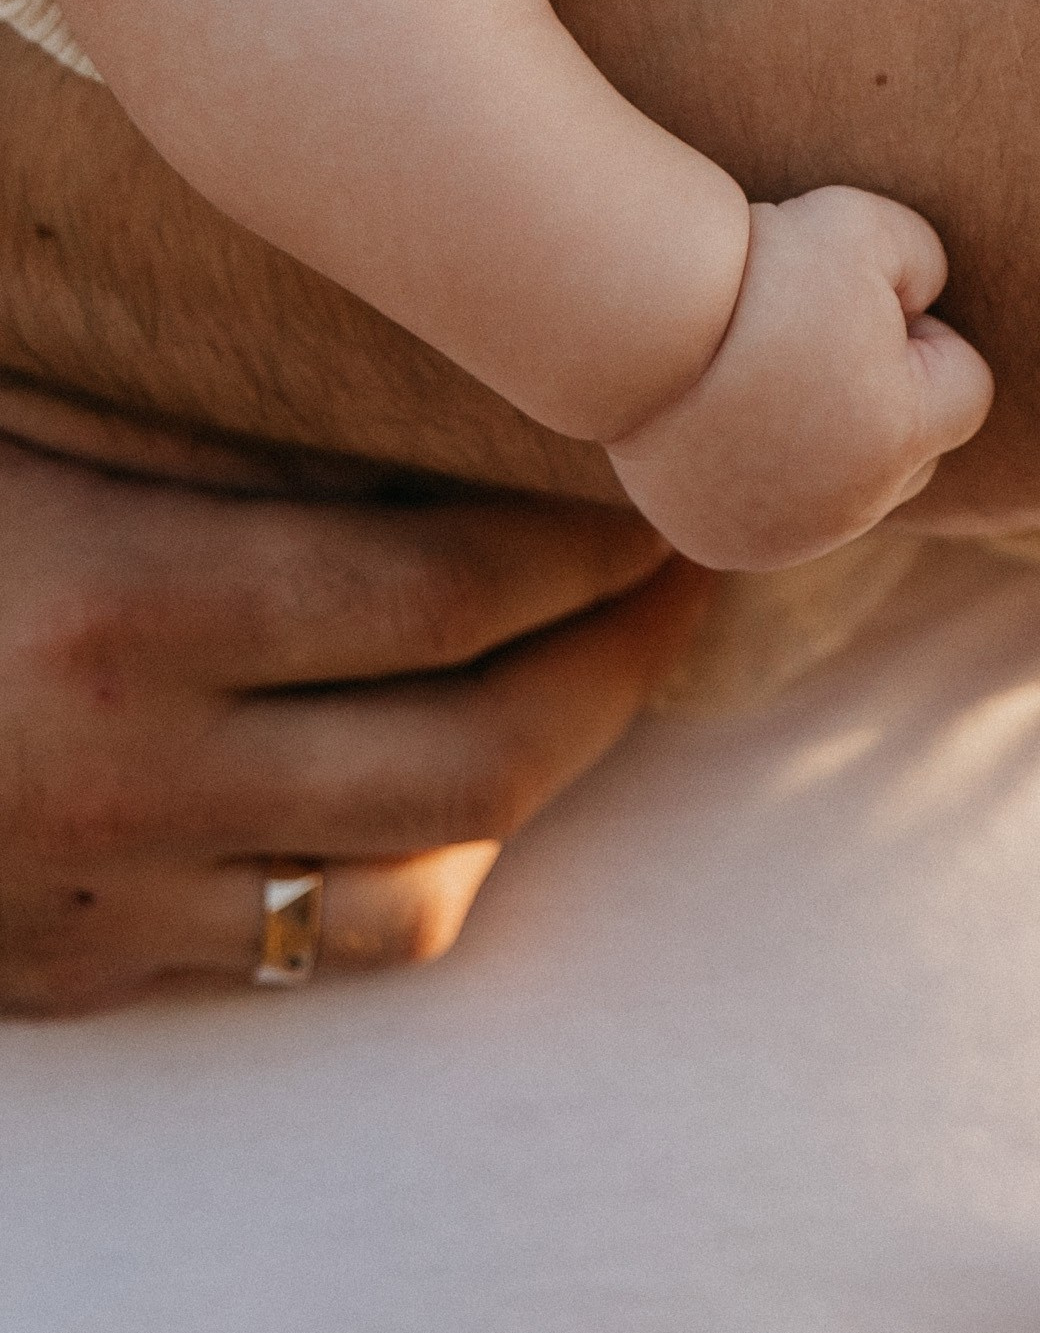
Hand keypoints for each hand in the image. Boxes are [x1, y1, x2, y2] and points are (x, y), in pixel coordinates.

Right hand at [0, 410, 707, 1016]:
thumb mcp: (38, 431)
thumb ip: (208, 416)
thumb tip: (422, 353)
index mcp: (131, 608)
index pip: (449, 591)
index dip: (590, 544)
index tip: (657, 481)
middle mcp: (141, 774)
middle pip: (477, 758)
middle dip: (622, 661)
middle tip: (682, 572)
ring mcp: (113, 901)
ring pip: (414, 895)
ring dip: (539, 787)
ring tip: (598, 676)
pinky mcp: (82, 979)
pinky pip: (298, 957)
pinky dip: (406, 877)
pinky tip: (442, 791)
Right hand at [607, 186, 994, 569]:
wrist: (633, 321)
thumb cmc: (759, 264)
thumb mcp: (868, 227)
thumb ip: (927, 263)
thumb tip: (924, 307)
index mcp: (901, 437)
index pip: (967, 388)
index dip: (924, 335)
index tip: (858, 304)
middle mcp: (852, 507)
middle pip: (916, 454)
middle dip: (887, 400)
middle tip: (812, 340)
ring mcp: (786, 537)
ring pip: (850, 489)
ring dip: (830, 442)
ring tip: (766, 378)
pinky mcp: (725, 547)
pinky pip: (780, 515)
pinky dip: (767, 475)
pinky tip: (727, 421)